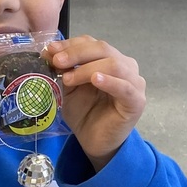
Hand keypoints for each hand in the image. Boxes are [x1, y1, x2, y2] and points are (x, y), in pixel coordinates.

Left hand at [46, 36, 145, 170]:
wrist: (95, 143)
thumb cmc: (85, 115)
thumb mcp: (70, 89)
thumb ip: (65, 70)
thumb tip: (49, 51)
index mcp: (110, 60)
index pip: (92, 43)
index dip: (71, 44)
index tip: (50, 50)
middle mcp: (125, 66)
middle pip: (103, 49)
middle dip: (77, 53)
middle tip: (57, 61)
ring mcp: (134, 83)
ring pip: (114, 64)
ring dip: (87, 68)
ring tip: (68, 78)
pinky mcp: (136, 101)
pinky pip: (124, 87)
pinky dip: (109, 81)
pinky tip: (95, 79)